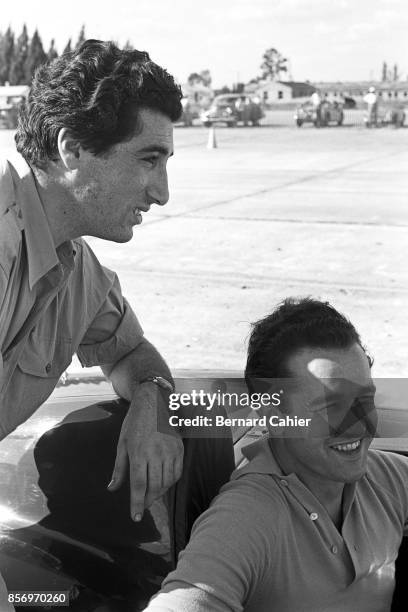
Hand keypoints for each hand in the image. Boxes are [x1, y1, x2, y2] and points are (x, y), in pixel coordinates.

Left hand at [107, 383, 183, 519]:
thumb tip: (112, 488)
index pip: (139, 485)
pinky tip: (163, 483)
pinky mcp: (179, 448)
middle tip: (143, 506)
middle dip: (148, 501)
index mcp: (139, 452)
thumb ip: (119, 469)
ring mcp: (170, 451)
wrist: (154, 403)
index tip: (136, 517)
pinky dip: (170, 482)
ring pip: (167, 482)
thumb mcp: (122, 444)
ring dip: (159, 493)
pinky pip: (177, 472)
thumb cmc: (134, 423)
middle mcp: (156, 453)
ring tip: (151, 495)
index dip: (137, 503)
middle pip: (154, 486)